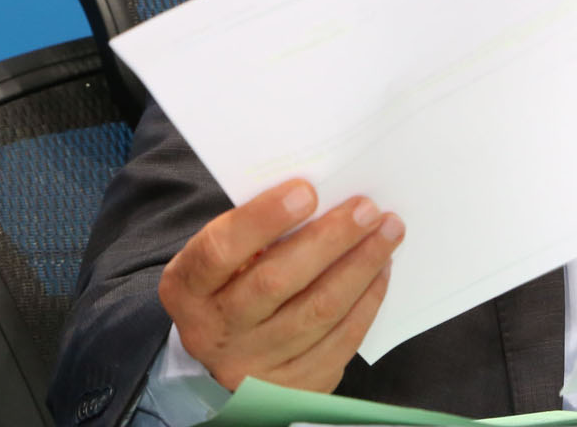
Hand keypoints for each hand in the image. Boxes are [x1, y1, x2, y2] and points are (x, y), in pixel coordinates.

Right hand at [159, 179, 405, 391]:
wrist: (227, 351)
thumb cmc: (233, 280)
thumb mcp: (226, 254)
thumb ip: (259, 229)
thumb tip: (324, 194)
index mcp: (188, 288)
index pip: (219, 251)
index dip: (263, 219)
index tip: (307, 191)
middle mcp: (214, 331)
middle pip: (276, 282)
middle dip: (331, 239)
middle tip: (367, 208)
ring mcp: (253, 364)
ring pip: (317, 311)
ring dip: (362, 265)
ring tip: (388, 231)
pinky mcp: (292, 385)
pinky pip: (340, 341)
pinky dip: (368, 300)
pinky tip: (382, 269)